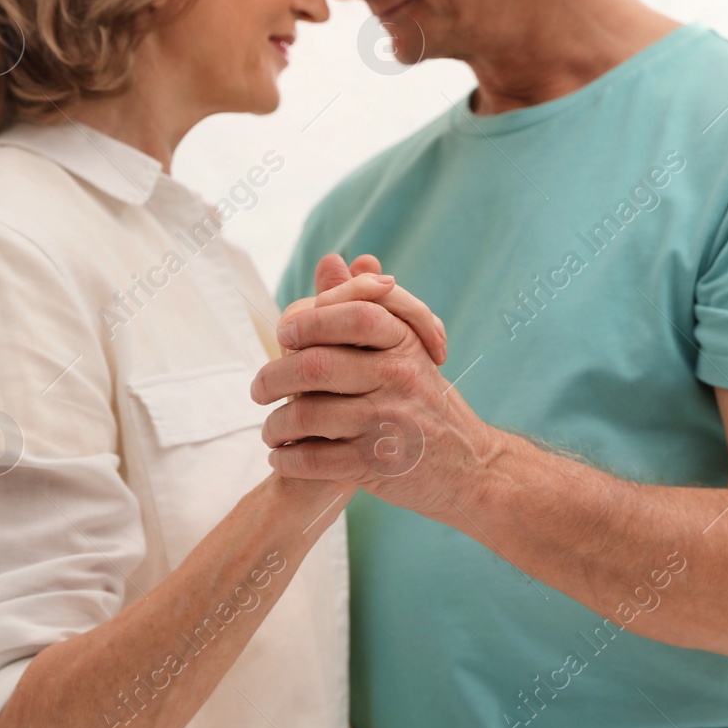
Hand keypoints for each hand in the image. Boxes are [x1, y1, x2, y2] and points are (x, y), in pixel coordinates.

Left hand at [252, 271, 502, 519]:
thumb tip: (330, 260)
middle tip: (259, 389)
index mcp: (405, 343)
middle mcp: (400, 377)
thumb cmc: (423, 401)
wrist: (469, 466)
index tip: (284, 335)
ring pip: (306, 414)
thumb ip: (365, 304)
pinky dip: (288, 459)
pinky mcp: (378, 464)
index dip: (308, 321)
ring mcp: (389, 421)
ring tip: (271, 429)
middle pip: (316, 364)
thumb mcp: (406, 350)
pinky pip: (313, 458)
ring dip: (275, 425)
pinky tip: (283, 456)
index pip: (353, 313)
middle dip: (272, 378)